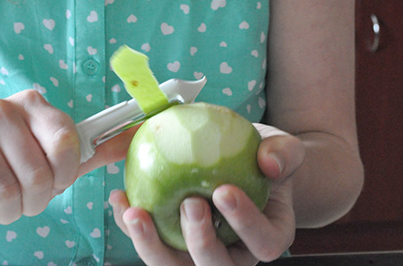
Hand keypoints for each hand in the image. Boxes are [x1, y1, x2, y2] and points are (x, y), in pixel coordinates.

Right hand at [0, 90, 132, 229]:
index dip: (63, 176)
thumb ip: (95, 147)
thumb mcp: (53, 155)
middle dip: (33, 202)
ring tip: (0, 203)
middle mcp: (1, 108)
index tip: (53, 182)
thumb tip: (140, 133)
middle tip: (22, 200)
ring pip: (6, 191)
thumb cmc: (9, 165)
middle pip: (37, 175)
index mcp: (34, 105)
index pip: (67, 144)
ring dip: (7, 211)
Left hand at [109, 124, 304, 264]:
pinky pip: (151, 242)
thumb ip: (283, 153)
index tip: (224, 190)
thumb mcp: (281, 148)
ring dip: (152, 245)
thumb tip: (271, 164)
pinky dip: (131, 226)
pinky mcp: (171, 244)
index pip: (263, 242)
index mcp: (267, 236)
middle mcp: (234, 254)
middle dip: (201, 241)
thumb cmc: (261, 158)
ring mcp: (199, 253)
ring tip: (135, 213)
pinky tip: (120, 198)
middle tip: (189, 203)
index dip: (245, 223)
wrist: (240, 162)